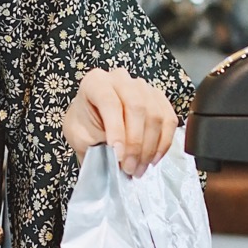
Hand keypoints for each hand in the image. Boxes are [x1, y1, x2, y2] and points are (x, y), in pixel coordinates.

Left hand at [62, 69, 176, 177]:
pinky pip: (169, 120)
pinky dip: (163, 143)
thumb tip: (116, 160)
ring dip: (150, 147)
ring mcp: (143, 87)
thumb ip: (94, 144)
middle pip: (137, 107)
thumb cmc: (84, 126)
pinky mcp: (159, 99)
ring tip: (139, 168)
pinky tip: (152, 159)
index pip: (110, 102)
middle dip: (135, 143)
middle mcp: (120, 79)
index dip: (116, 130)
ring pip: (155, 115)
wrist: (91, 122)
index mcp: (95, 82)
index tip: (118, 155)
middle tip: (130, 168)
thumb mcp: (79, 136)